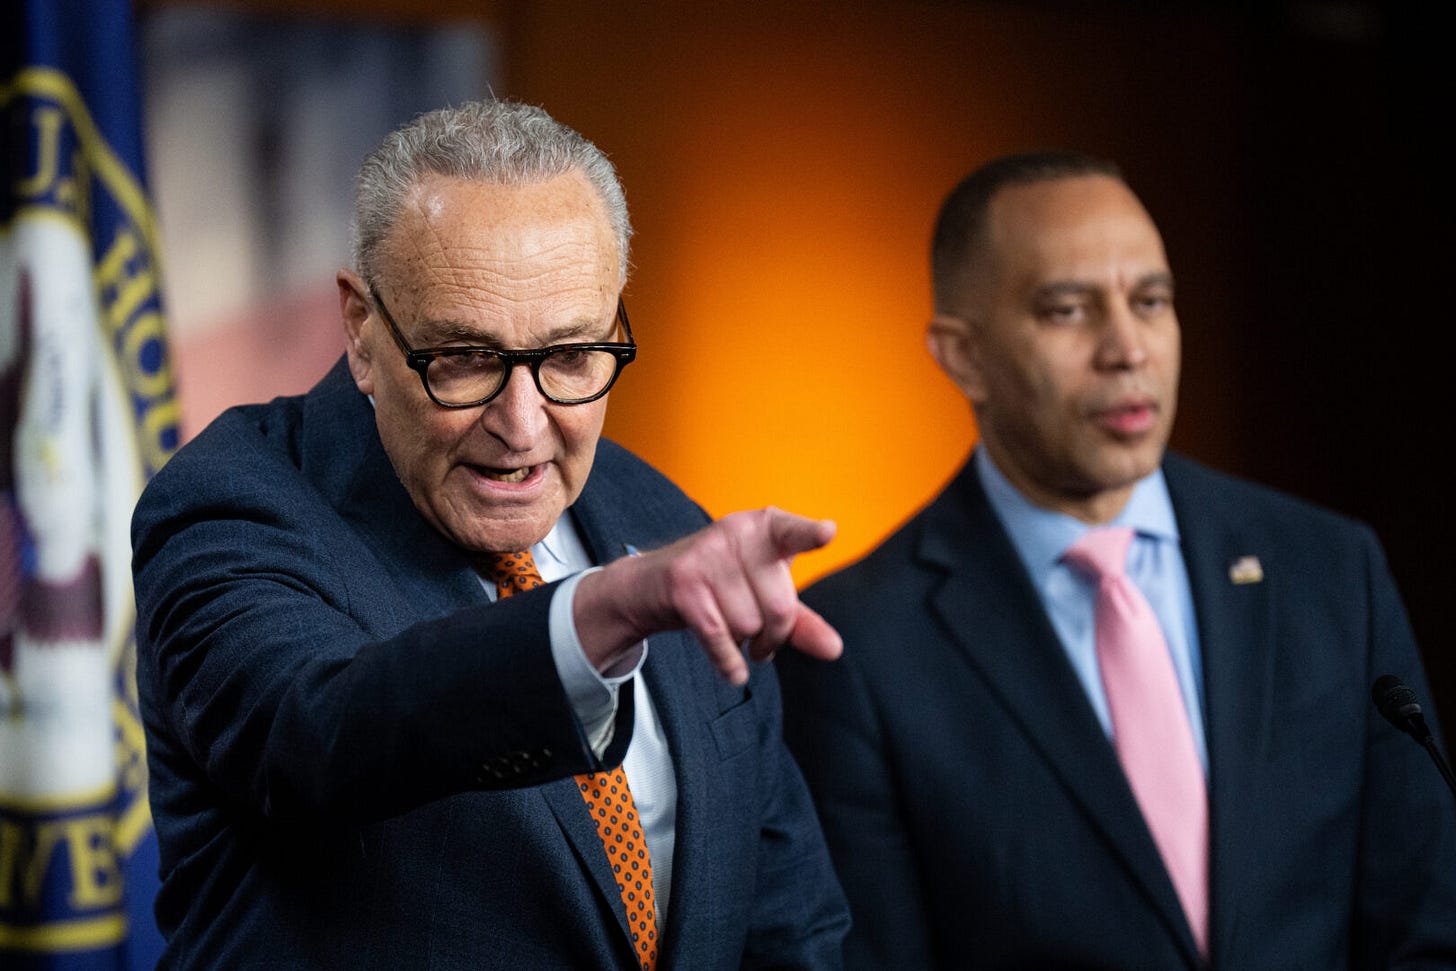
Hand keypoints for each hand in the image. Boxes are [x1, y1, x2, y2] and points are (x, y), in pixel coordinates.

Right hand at [574, 507, 842, 684]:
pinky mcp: (683, 583)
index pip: (793, 532)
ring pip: (749, 626)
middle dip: (774, 637)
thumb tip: (834, 649)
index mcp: (765, 527)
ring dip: (744, 643)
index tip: (827, 532)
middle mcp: (737, 533)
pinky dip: (729, 663)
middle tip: (760, 637)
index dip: (810, 535)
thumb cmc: (721, 585)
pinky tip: (733, 670)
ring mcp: (707, 555)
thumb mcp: (764, 595)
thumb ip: (801, 621)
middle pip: (780, 609)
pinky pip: (720, 638)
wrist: (650, 585)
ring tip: (732, 630)